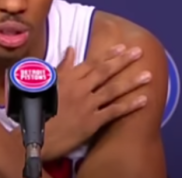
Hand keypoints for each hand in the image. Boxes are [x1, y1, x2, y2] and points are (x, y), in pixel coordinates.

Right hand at [43, 45, 149, 159]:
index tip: (122, 47)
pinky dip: (129, 106)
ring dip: (132, 81)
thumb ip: (62, 66)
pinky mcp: (91, 122)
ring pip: (113, 90)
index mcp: (67, 78)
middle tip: (139, 52)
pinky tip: (143, 100)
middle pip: (105, 72)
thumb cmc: (35, 109)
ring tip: (148, 74)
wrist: (32, 134)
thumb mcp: (46, 83)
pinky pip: (114, 112)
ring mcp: (87, 105)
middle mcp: (80, 88)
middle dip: (123, 61)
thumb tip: (71, 49)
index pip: (91, 63)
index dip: (108, 55)